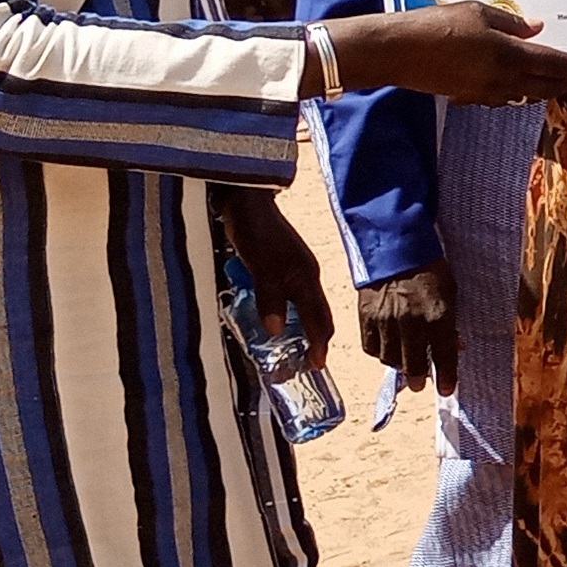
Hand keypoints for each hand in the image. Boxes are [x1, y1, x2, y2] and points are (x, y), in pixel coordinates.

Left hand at [213, 187, 333, 349]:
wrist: (247, 201)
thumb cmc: (256, 233)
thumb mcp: (262, 269)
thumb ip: (270, 299)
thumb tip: (277, 331)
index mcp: (307, 278)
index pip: (319, 319)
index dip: (318, 343)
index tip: (317, 365)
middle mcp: (307, 276)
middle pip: (319, 314)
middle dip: (317, 338)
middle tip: (307, 360)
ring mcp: (296, 269)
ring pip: (306, 305)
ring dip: (302, 326)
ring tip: (293, 345)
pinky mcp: (284, 263)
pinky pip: (293, 295)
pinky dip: (289, 311)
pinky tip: (276, 315)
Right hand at [325, 1, 566, 107]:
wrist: (398, 51)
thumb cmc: (436, 23)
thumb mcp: (476, 12)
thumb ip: (510, 22)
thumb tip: (537, 29)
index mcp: (508, 55)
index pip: (553, 63)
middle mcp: (502, 79)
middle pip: (545, 85)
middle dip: (566, 81)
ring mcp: (486, 93)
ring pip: (527, 95)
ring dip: (545, 88)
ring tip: (555, 78)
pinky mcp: (470, 97)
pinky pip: (506, 98)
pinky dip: (521, 92)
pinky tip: (520, 83)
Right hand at [356, 263, 457, 396]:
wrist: (395, 245)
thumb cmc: (429, 268)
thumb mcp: (450, 293)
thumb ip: (450, 322)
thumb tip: (454, 347)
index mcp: (438, 316)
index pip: (444, 356)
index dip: (446, 377)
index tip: (447, 389)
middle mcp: (411, 323)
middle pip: (414, 365)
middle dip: (420, 378)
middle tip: (421, 382)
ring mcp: (386, 321)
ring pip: (390, 359)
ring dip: (399, 366)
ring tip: (404, 364)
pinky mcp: (366, 316)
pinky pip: (370, 347)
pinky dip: (379, 352)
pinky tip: (386, 349)